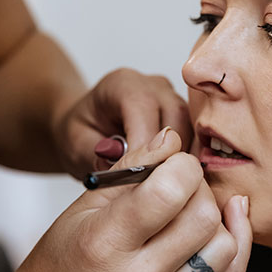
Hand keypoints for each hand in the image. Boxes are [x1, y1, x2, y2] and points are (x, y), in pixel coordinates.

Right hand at [0, 127, 251, 271]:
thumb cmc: (63, 258)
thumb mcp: (85, 204)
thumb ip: (133, 167)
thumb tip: (174, 139)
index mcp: (104, 244)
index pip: (169, 192)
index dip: (181, 165)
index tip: (171, 162)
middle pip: (203, 216)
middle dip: (198, 186)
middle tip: (180, 183)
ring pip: (224, 245)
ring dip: (216, 215)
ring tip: (191, 208)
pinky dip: (236, 242)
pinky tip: (227, 220)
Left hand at [52, 68, 192, 177]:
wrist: (88, 126)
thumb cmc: (82, 131)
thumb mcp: (75, 144)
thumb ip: (96, 155)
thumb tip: (122, 170)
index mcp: (122, 84)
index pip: (143, 107)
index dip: (145, 145)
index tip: (141, 177)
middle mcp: (152, 86)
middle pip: (175, 115)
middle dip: (169, 155)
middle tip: (157, 187)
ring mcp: (172, 98)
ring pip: (191, 127)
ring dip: (182, 160)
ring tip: (165, 188)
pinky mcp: (183, 116)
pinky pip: (195, 137)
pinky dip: (187, 161)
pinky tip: (176, 183)